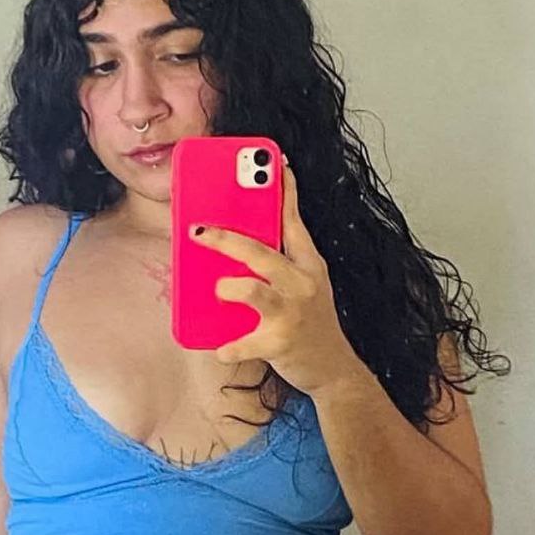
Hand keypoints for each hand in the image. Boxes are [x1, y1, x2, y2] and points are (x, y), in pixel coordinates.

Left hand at [190, 161, 362, 395]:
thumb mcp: (303, 287)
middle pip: (262, 253)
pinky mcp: (282, 343)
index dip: (286, 192)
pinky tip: (222, 349)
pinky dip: (231, 347)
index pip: (295, 222)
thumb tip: (237, 244)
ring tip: (218, 290)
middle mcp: (302, 284)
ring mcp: (293, 313)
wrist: (334, 370)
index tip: (277, 164)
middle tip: (199, 232)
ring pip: (255, 291)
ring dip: (231, 289)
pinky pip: (247, 342)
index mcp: (308, 265)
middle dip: (227, 239)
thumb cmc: (310, 324)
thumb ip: (279, 265)